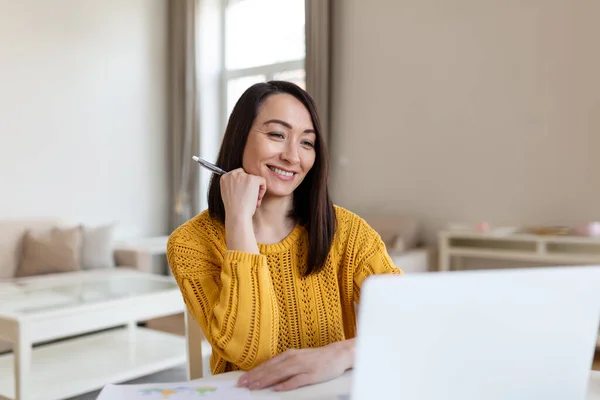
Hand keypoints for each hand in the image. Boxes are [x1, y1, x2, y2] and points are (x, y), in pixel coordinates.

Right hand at [220, 168, 266, 219]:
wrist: (237, 215)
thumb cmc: (234, 209)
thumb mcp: (228, 194)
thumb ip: (233, 185)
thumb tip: (242, 183)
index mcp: (224, 178)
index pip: (238, 174)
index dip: (243, 185)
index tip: (243, 195)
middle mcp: (232, 174)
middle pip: (247, 175)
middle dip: (250, 186)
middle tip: (249, 198)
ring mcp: (242, 176)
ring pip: (255, 179)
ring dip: (256, 190)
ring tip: (252, 201)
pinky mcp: (252, 179)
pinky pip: (262, 181)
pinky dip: (262, 190)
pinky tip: (256, 199)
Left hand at [237, 340, 353, 391]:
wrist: (337, 354)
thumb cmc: (316, 358)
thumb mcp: (298, 358)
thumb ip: (284, 365)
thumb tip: (268, 373)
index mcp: (289, 355)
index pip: (268, 364)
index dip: (254, 372)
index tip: (242, 379)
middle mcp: (293, 359)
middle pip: (271, 369)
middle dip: (255, 377)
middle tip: (242, 384)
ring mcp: (302, 366)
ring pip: (280, 374)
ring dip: (266, 380)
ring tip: (254, 387)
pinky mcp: (312, 374)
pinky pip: (297, 380)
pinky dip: (286, 384)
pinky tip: (277, 389)